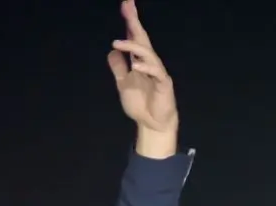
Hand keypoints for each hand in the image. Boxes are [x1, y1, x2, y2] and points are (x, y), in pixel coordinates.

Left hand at [108, 0, 178, 152]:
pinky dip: (146, 68)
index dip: (130, 22)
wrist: (152, 124)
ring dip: (133, 46)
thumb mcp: (124, 85)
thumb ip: (118, 69)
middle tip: (127, 6)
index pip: (134, 38)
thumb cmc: (141, 105)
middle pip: (142, 39)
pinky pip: (156, 72)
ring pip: (148, 54)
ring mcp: (157, 72)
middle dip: (135, 22)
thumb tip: (111, 52)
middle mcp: (149, 63)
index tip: (125, 5)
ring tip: (118, 43)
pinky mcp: (164, 84)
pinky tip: (135, 65)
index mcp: (140, 62)